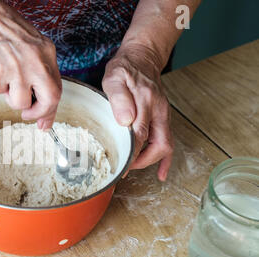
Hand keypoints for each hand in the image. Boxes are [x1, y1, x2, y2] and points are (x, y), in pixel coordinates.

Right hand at [0, 0, 61, 128]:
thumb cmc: (3, 28)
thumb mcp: (31, 45)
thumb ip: (39, 71)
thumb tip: (43, 103)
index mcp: (47, 53)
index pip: (57, 89)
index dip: (50, 110)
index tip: (44, 121)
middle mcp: (36, 61)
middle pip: (49, 100)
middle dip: (37, 113)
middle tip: (27, 114)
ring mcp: (18, 67)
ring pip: (20, 102)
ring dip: (10, 98)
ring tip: (5, 79)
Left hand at [102, 44, 173, 180]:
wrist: (141, 57)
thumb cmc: (125, 68)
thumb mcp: (114, 78)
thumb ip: (118, 98)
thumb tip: (125, 121)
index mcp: (146, 102)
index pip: (139, 136)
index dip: (131, 154)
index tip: (120, 165)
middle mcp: (158, 110)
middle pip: (156, 145)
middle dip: (140, 162)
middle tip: (122, 169)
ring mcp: (163, 114)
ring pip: (164, 145)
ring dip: (150, 161)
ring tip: (132, 170)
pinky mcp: (163, 117)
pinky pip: (167, 140)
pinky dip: (165, 159)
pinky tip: (161, 173)